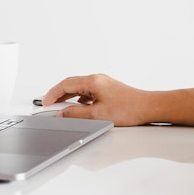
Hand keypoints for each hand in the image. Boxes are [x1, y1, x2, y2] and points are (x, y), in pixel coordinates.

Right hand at [41, 74, 155, 125]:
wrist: (149, 108)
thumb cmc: (129, 109)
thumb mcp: (97, 114)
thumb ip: (75, 114)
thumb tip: (62, 113)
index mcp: (92, 81)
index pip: (65, 84)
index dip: (52, 94)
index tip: (45, 103)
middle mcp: (97, 80)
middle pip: (71, 84)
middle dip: (58, 95)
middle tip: (49, 105)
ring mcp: (103, 84)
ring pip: (79, 88)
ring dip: (68, 97)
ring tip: (61, 107)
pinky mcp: (108, 90)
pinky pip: (88, 92)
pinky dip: (78, 98)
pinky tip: (78, 107)